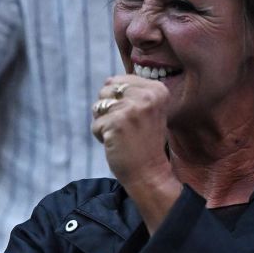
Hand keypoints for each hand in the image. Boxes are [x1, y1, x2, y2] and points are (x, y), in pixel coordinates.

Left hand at [90, 75, 181, 230]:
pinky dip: (101, 136)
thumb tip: (108, 80)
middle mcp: (147, 95)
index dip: (118, 102)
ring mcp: (132, 107)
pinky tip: (118, 144)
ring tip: (123, 136)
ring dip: (104, 124)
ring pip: (98, 107)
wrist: (149, 172)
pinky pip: (95, 125)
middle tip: (128, 129)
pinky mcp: (117, 122)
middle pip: (105, 91)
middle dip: (108, 111)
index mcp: (157, 89)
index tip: (136, 119)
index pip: (118, 80)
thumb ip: (131, 93)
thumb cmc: (144, 142)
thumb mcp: (145, 111)